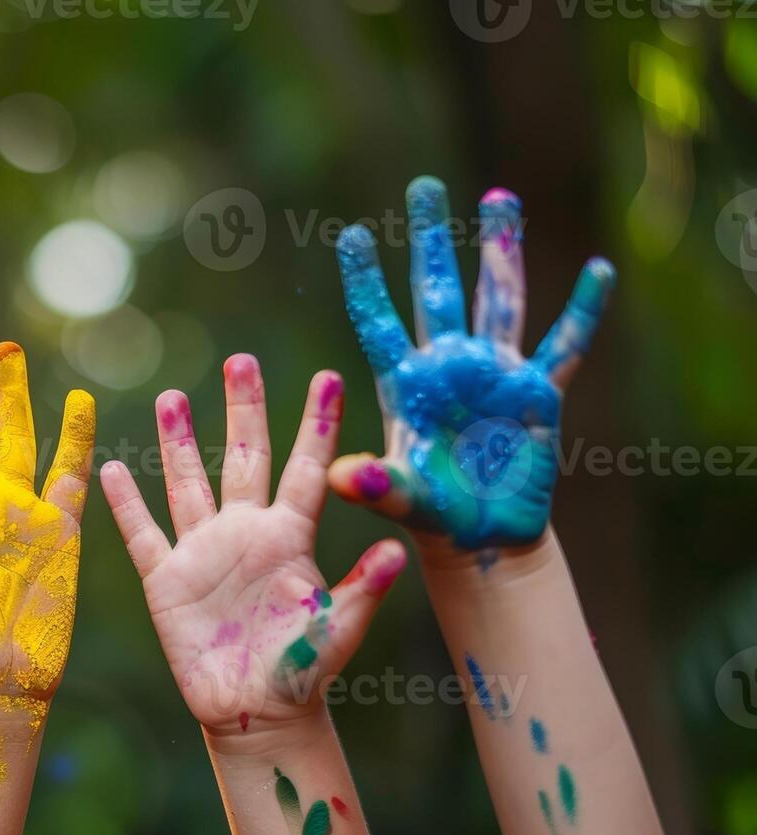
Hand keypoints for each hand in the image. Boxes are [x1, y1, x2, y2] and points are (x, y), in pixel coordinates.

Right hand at [100, 355, 407, 738]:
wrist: (255, 714)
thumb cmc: (303, 674)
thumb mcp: (337, 631)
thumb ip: (362, 590)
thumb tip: (398, 552)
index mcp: (290, 538)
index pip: (306, 469)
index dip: (316, 424)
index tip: (329, 376)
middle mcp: (246, 533)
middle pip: (244, 458)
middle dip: (244, 409)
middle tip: (241, 361)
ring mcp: (204, 553)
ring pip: (188, 484)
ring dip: (179, 442)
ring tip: (174, 396)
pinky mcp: (166, 581)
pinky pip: (142, 534)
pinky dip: (126, 504)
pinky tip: (111, 470)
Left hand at [326, 177, 614, 551]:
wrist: (483, 539)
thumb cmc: (434, 518)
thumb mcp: (403, 500)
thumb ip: (378, 485)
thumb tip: (345, 476)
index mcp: (407, 386)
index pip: (379, 322)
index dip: (365, 281)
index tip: (348, 234)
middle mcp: (449, 367)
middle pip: (438, 290)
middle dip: (430, 240)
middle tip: (422, 187)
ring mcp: (495, 374)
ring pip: (498, 299)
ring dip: (500, 249)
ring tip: (499, 196)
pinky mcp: (538, 394)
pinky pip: (565, 346)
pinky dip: (583, 311)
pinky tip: (598, 270)